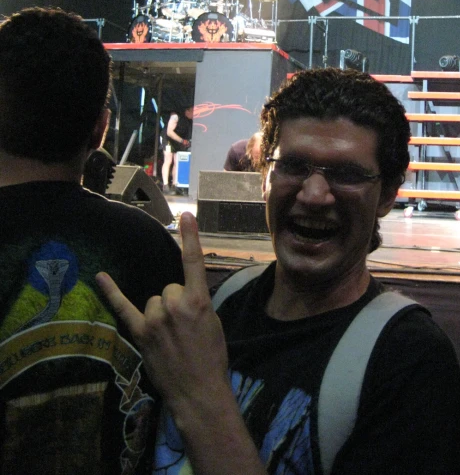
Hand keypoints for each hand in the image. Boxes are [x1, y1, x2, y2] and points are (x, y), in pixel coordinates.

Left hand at [96, 212, 227, 420]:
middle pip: (169, 288)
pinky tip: (100, 276)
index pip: (193, 262)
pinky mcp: (141, 333)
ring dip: (160, 314)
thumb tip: (183, 295)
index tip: (186, 214)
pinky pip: (123, 307)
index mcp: (199, 301)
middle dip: (176, 303)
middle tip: (184, 328)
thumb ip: (197, 302)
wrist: (199, 391)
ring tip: (170, 337)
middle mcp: (175, 305)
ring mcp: (155, 319)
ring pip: (153, 301)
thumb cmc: (211, 357)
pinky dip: (111, 291)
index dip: (190, 237)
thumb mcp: (213, 323)